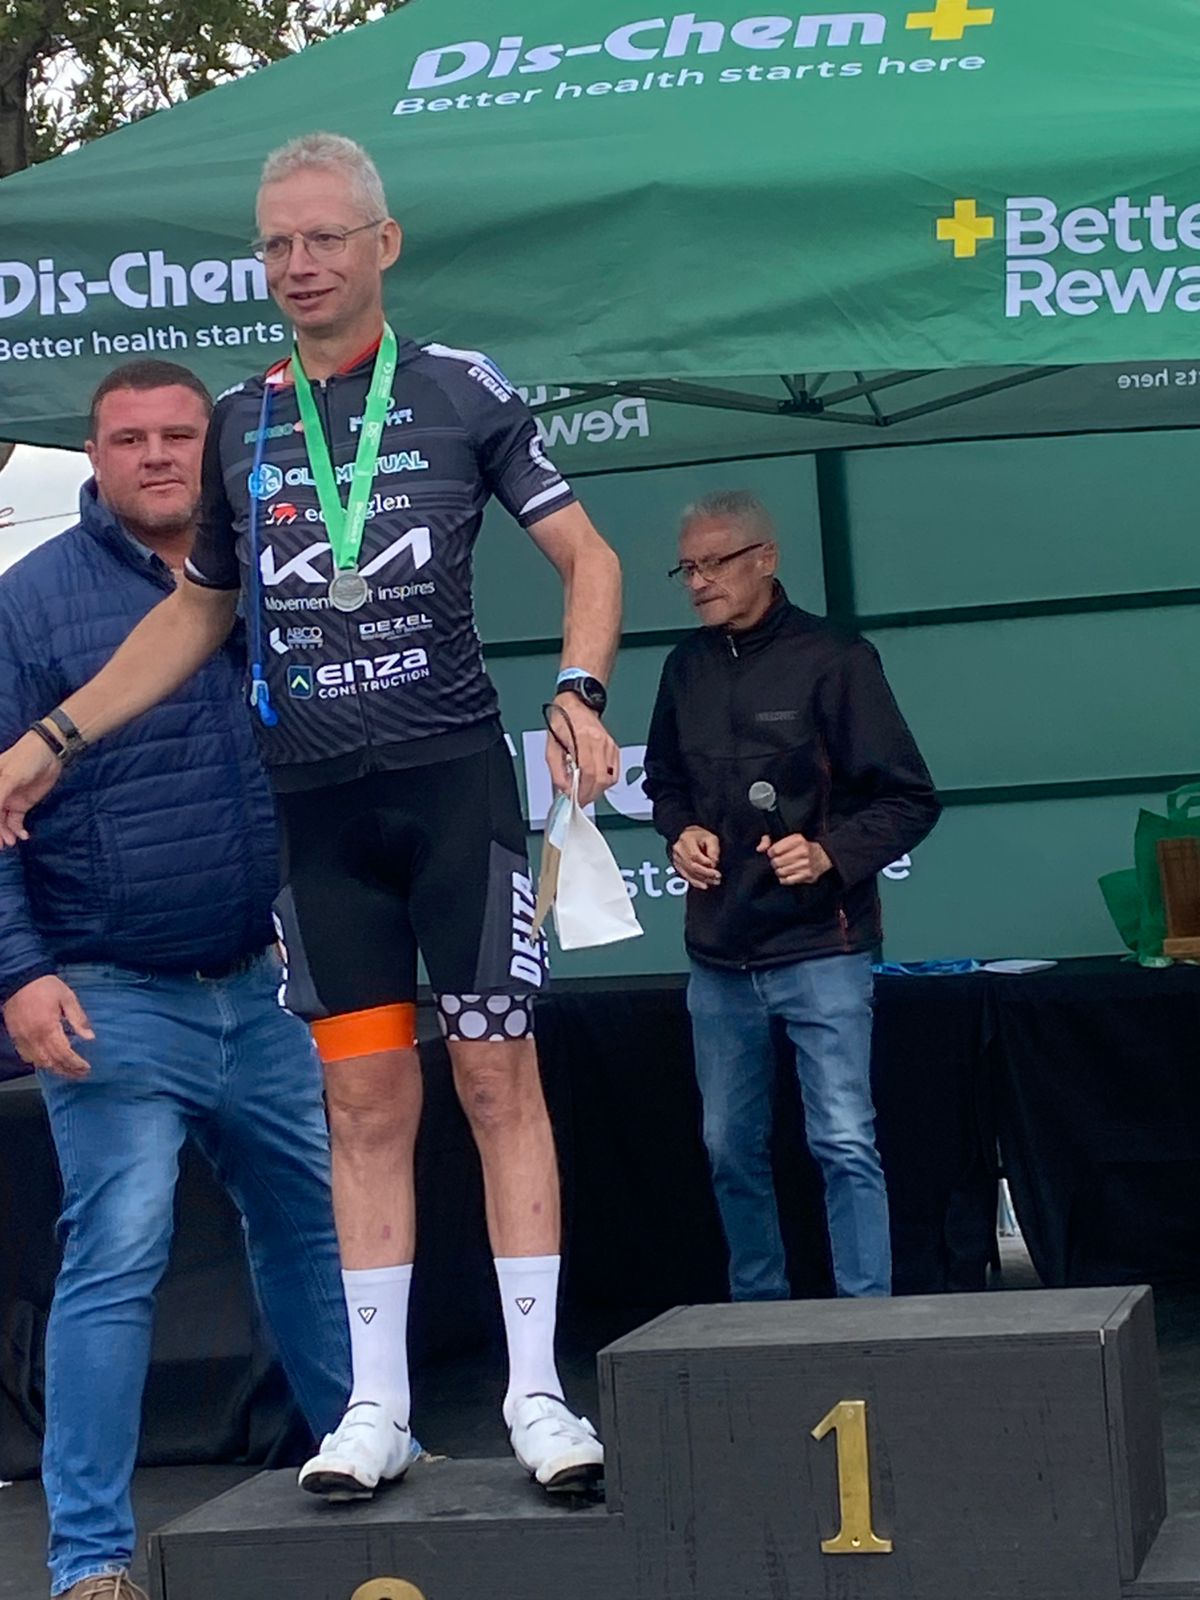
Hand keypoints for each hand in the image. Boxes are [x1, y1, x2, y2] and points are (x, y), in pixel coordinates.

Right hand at [0, 730, 63, 847]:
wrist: (51, 753)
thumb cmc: (25, 759)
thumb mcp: (9, 776)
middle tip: (0, 845)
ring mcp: (7, 800)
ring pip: (1, 822)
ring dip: (5, 833)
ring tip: (11, 842)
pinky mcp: (21, 805)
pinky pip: (15, 822)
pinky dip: (17, 830)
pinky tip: (22, 836)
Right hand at [3, 975, 94, 1078]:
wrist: (19, 980)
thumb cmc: (45, 986)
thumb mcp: (67, 998)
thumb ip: (78, 1018)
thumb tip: (90, 1037)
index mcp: (47, 1027)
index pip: (63, 1054)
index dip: (75, 1064)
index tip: (86, 1068)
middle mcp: (33, 1037)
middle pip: (52, 1063)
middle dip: (67, 1071)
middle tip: (80, 1074)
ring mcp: (22, 1039)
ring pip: (39, 1063)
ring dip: (55, 1069)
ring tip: (68, 1070)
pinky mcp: (16, 1037)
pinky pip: (27, 1057)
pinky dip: (40, 1063)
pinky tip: (50, 1062)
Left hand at [546, 695, 620, 807]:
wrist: (576, 704)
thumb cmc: (562, 721)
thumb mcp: (551, 746)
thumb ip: (556, 770)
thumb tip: (563, 789)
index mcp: (581, 738)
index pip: (587, 771)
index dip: (581, 790)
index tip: (574, 799)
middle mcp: (598, 741)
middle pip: (600, 778)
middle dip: (589, 795)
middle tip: (579, 801)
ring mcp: (608, 744)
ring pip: (609, 777)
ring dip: (597, 791)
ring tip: (586, 794)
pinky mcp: (613, 748)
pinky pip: (614, 772)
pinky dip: (606, 782)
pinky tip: (595, 784)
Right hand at [672, 826, 721, 889]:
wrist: (687, 835)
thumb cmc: (699, 836)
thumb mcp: (710, 837)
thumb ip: (713, 850)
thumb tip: (714, 863)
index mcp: (686, 840)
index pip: (695, 855)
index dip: (706, 862)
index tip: (716, 865)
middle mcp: (679, 850)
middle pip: (692, 866)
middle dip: (706, 873)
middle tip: (717, 877)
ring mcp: (677, 859)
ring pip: (690, 873)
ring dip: (703, 879)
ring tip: (714, 881)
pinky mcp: (677, 866)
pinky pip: (686, 876)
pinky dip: (696, 882)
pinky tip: (704, 885)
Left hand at [757, 833, 832, 885]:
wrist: (824, 856)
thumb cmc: (801, 846)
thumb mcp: (787, 838)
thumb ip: (769, 840)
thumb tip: (759, 849)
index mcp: (798, 839)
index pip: (774, 850)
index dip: (771, 853)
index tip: (773, 853)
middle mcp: (803, 851)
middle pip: (777, 862)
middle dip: (774, 863)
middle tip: (778, 862)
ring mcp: (806, 865)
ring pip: (781, 872)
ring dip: (779, 871)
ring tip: (782, 868)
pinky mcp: (808, 876)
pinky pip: (788, 881)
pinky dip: (784, 879)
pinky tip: (786, 874)